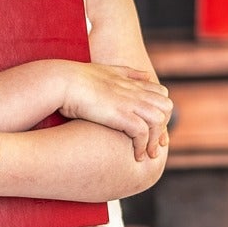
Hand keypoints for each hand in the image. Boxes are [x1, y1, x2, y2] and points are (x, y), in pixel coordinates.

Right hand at [58, 61, 172, 159]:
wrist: (62, 81)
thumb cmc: (75, 79)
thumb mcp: (106, 71)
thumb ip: (128, 73)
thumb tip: (146, 75)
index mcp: (130, 81)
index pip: (161, 94)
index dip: (162, 112)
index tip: (156, 130)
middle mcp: (133, 91)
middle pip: (166, 107)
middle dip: (163, 126)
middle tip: (155, 144)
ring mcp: (128, 101)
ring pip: (158, 121)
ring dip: (155, 140)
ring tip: (146, 154)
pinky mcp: (120, 114)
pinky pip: (142, 132)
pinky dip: (142, 145)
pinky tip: (136, 155)